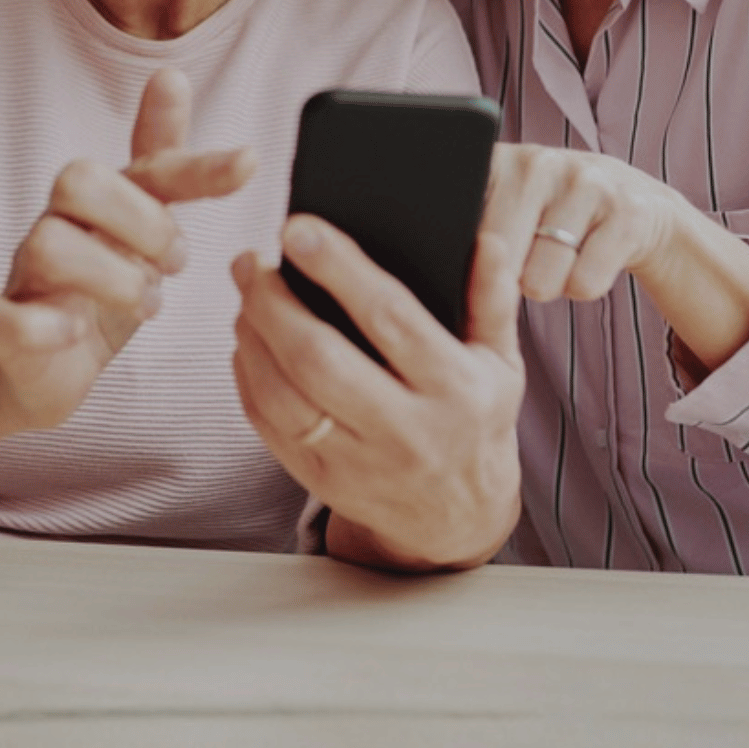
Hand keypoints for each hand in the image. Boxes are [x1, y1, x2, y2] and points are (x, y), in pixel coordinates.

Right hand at [0, 68, 254, 430]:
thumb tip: (172, 73)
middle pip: (78, 179)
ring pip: (47, 244)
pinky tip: (67, 332)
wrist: (28, 369)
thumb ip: (164, 162)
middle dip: (143, 220)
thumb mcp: (140, 225)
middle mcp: (59, 227)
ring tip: (145, 305)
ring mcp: (26, 276)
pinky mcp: (1, 330)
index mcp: (101, 204)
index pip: (149, 166)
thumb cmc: (93, 290)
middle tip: (176, 263)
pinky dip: (34, 325)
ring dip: (111, 277)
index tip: (251, 161)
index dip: (200, 166)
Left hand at [231, 217, 523, 571]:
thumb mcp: (501, 361)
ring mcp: (360, 463)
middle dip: (273, 303)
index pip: (390, 317)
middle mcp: (405, 430)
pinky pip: (270, 428)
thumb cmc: (475, 420)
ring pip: (284, 397)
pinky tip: (248, 344)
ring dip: (252, 339)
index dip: (339, 268)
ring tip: (246, 296)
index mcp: (453, 388)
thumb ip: (492, 298)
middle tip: (251, 261)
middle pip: (320, 360)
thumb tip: (486, 241)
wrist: (458, 518)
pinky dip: (249, 379)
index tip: (300, 229)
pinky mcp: (323, 482)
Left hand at [483, 142, 748, 373]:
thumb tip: (438, 269)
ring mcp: (585, 181)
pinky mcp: (627, 211)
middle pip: (495, 259)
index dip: (463, 255)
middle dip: (505, 279)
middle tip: (524, 260)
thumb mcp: (506, 208)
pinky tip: (589, 259)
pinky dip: (583, 287)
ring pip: (538, 281)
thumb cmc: (552, 216)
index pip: (457, 219)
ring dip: (547, 285)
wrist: (636, 205)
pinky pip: (583, 284)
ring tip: (558, 257)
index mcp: (497, 160)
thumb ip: (469, 227)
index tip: (475, 260)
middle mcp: (537, 161)